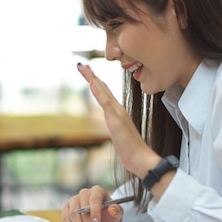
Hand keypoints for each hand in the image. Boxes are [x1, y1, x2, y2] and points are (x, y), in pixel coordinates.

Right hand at [62, 185, 123, 221]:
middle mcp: (84, 193)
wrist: (101, 216)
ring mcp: (74, 199)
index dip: (95, 211)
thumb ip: (116, 211)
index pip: (94, 199)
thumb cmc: (108, 213)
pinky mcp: (67, 207)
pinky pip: (66, 217)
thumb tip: (112, 209)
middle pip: (83, 209)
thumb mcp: (116, 213)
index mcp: (97, 191)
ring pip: (73, 213)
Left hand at [77, 63, 153, 178]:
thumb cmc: (131, 148)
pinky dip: (99, 91)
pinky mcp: (116, 119)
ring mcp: (117, 112)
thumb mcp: (119, 136)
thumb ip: (115, 128)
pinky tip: (92, 83)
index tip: (88, 72)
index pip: (105, 93)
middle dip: (91, 76)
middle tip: (81, 65)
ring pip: (103, 91)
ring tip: (83, 68)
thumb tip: (111, 125)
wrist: (140, 157)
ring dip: (92, 78)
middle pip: (103, 88)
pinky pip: (106, 102)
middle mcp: (117, 109)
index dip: (96, 82)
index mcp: (117, 111)